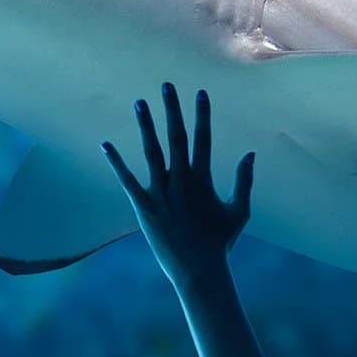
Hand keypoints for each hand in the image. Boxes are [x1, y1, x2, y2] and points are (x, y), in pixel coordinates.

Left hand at [100, 82, 255, 288]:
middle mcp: (181, 181)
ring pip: (151, 152)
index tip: (200, 92)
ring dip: (146, 126)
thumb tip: (251, 154)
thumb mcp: (240, 212)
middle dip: (172, 109)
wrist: (199, 271)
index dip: (202, 114)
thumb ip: (245, 182)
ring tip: (139, 103)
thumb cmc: (220, 243)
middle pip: (176, 137)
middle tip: (166, 85)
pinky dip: (116, 163)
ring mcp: (161, 193)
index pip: (203, 138)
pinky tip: (105, 145)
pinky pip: (127, 180)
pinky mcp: (144, 207)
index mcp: (203, 179)